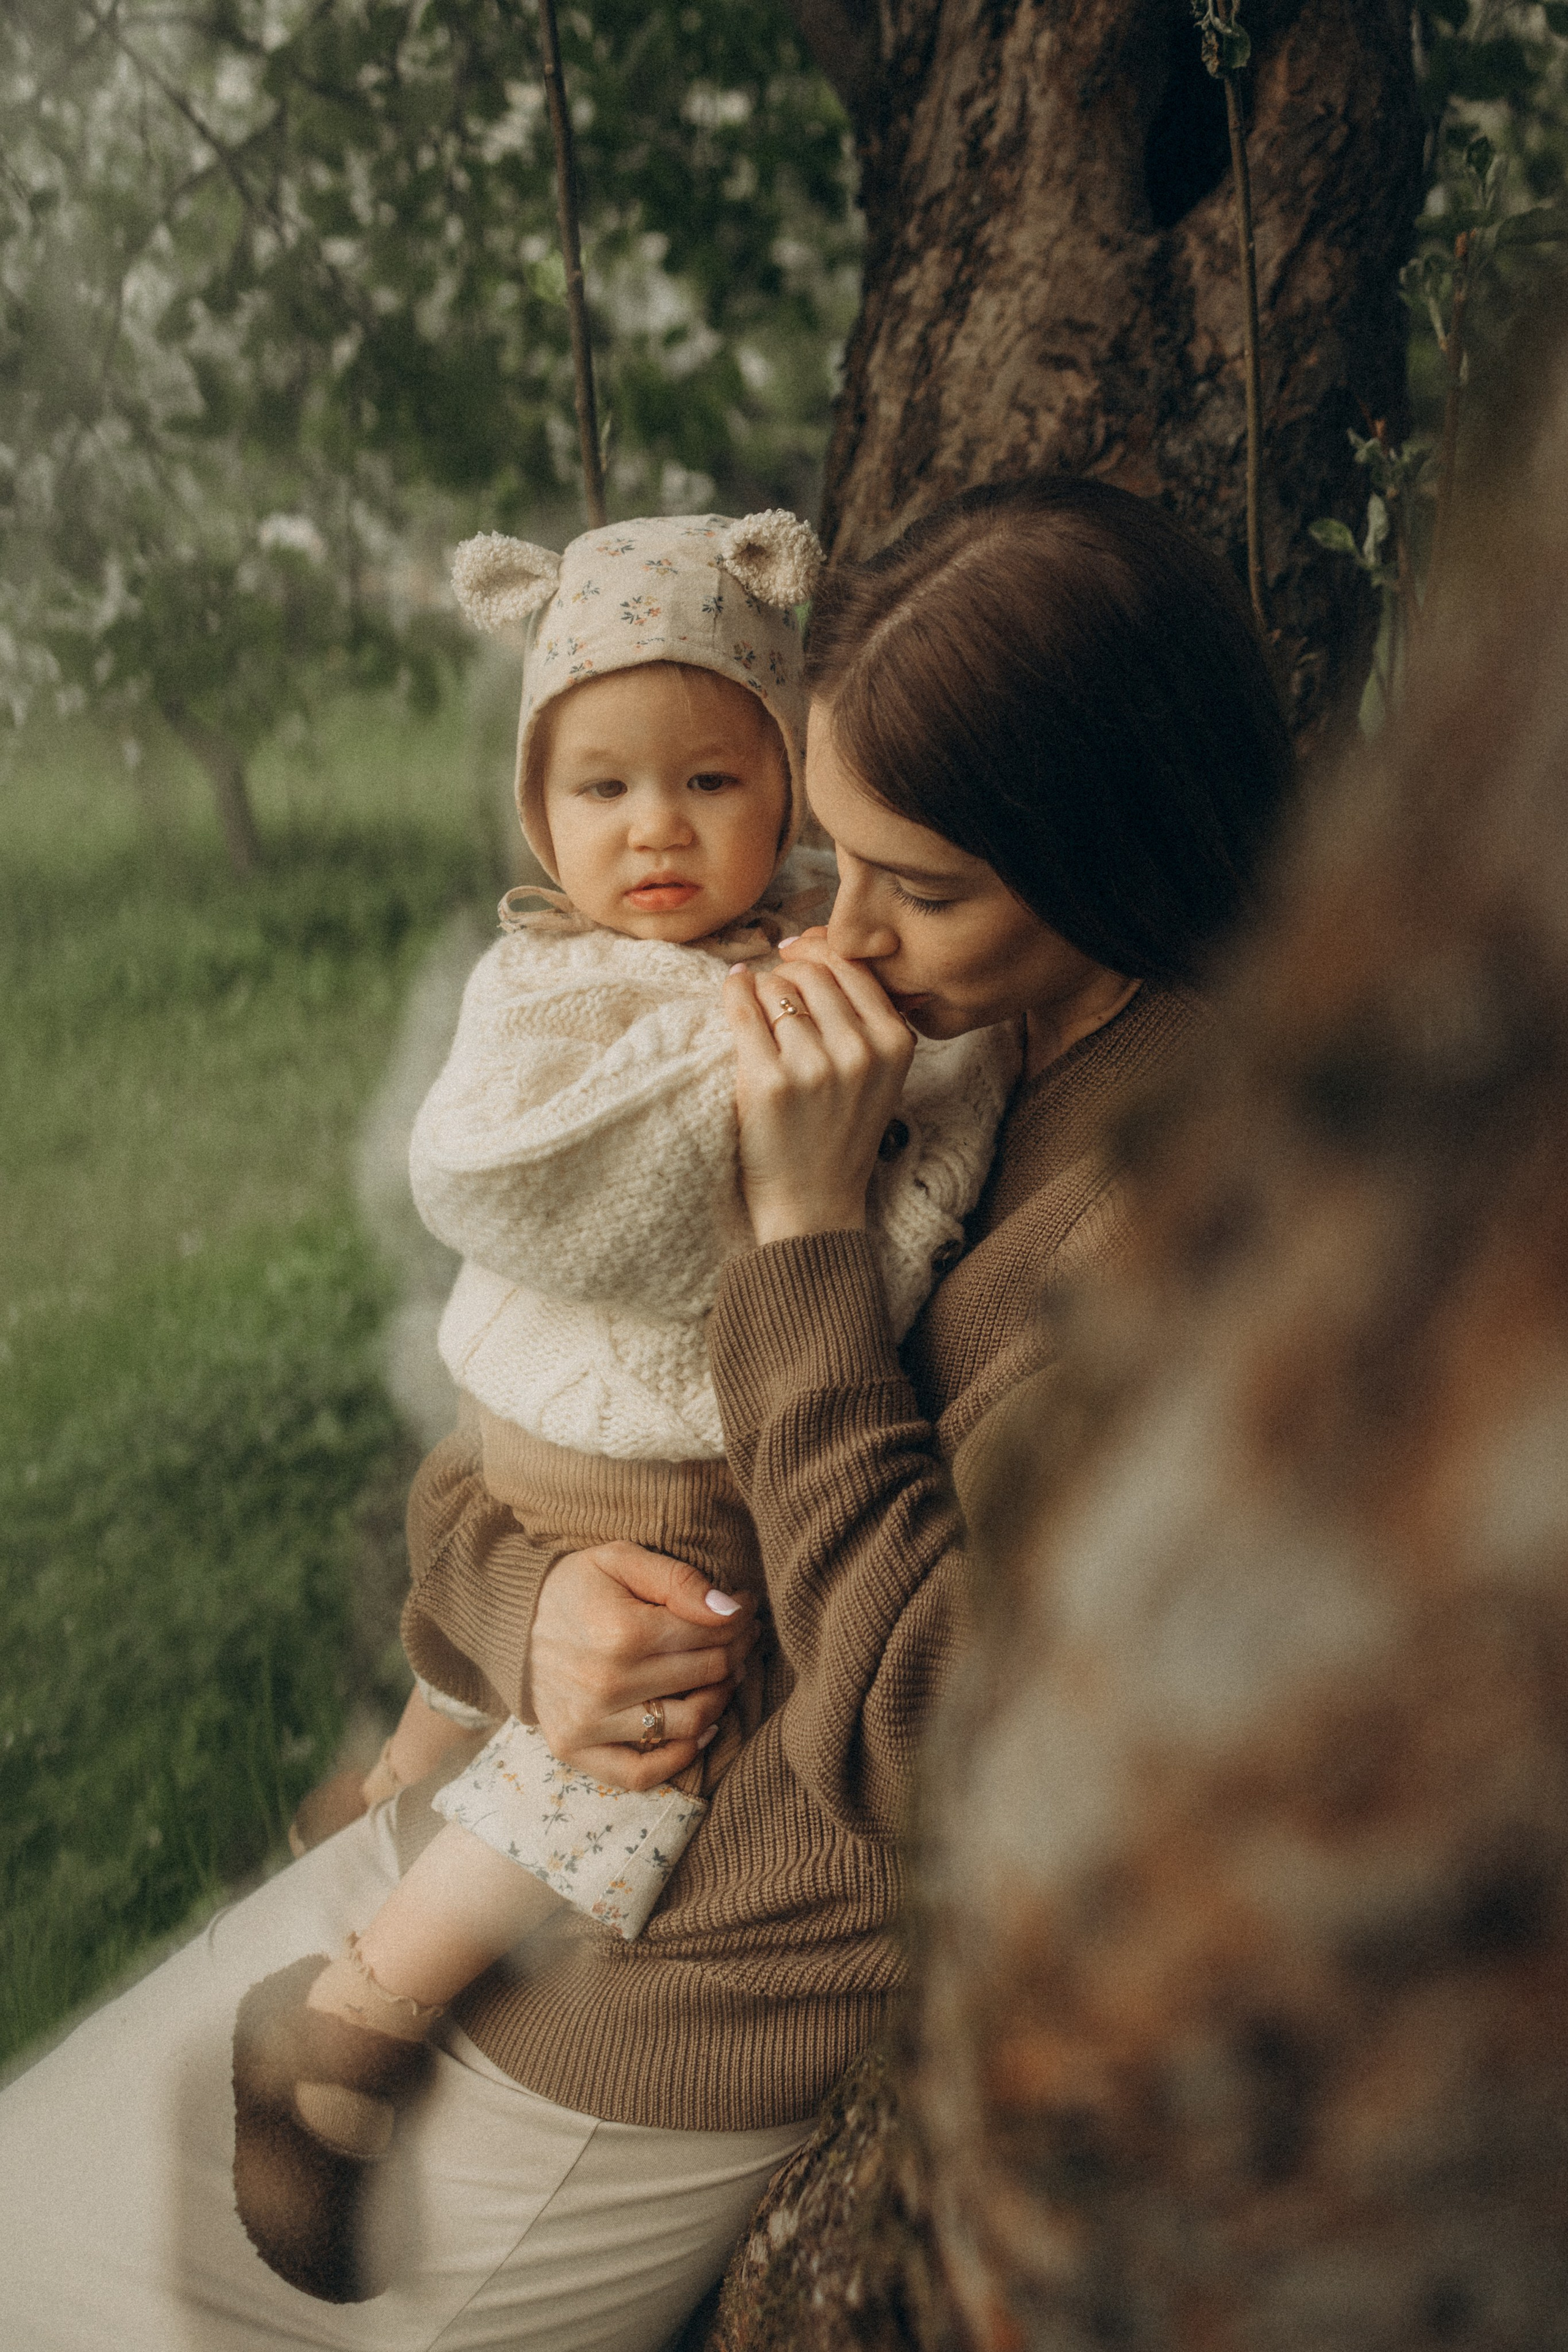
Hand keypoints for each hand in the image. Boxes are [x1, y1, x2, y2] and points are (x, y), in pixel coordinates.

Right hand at [524, 1541, 759, 1790]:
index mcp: (622, 1631)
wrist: (510, 1621)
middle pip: (706, 1675)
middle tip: (742, 1637)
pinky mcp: (575, 1749)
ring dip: (719, 1699)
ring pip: (688, 1724)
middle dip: (736, 1652)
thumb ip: (678, 1580)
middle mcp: (608, 1683)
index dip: (739, 1618)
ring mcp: (590, 1722)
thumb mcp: (620, 1559)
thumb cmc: (574, 1586)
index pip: (710, 1634)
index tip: (745, 1607)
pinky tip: (699, 1730)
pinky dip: (679, 1758)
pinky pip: (641, 1773)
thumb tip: (732, 1609)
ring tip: (723, 1677)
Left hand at [723, 934, 915, 1244]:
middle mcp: (860, 1052)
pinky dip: (734, 992)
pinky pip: (743, 1009)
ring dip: (761, 987)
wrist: (814, 1203)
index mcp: (894, 1044)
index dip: (819, 949)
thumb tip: (817, 946)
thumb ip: (866, 1019)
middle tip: (774, 986)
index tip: (797, 951)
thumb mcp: (878, 1076)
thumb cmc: (840, 1133)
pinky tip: (734, 988)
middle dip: (787, 970)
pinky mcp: (769, 1083)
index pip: (853, 967)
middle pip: (812, 972)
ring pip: (778, 988)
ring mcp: (814, 1067)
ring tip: (756, 1003)